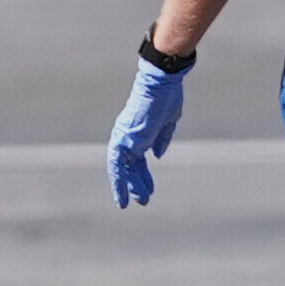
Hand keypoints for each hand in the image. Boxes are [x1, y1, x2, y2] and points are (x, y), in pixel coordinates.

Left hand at [107, 51, 186, 210]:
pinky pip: (116, 164)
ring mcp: (124, 137)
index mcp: (138, 132)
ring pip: (122, 168)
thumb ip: (162, 138)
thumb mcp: (168, 121)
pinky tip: (123, 193)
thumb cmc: (167, 97)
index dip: (141, 174)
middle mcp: (128, 136)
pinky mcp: (124, 138)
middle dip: (136, 184)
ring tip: (136, 202)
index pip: (136, 159)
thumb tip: (157, 154)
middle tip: (143, 200)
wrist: (162, 83)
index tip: (148, 188)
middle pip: (129, 165)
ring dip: (128, 186)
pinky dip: (118, 179)